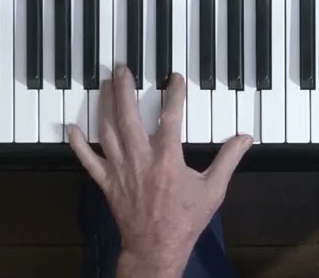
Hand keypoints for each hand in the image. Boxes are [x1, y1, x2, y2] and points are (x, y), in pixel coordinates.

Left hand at [68, 66, 252, 277]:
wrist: (157, 248)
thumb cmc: (184, 220)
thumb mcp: (213, 190)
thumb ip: (228, 160)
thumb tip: (245, 138)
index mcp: (167, 159)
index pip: (170, 117)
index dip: (173, 94)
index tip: (174, 78)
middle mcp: (141, 160)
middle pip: (128, 117)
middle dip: (124, 90)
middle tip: (122, 70)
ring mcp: (120, 170)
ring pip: (108, 132)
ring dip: (104, 106)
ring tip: (103, 85)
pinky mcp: (107, 183)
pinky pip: (88, 161)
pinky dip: (79, 145)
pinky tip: (73, 129)